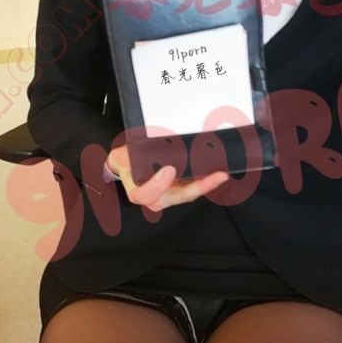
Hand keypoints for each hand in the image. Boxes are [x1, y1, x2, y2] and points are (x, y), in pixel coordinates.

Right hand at [106, 144, 229, 212]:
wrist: (128, 164)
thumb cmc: (125, 162)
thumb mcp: (120, 157)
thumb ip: (126, 156)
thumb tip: (142, 145)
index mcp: (139, 193)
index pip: (147, 195)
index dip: (158, 185)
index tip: (168, 170)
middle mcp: (157, 198)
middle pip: (179, 197)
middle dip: (199, 187)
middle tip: (216, 176)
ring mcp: (171, 194)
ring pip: (190, 193)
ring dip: (208, 184)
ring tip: (221, 174)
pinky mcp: (181, 188)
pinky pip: (194, 186)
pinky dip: (206, 180)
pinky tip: (218, 171)